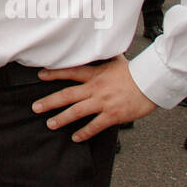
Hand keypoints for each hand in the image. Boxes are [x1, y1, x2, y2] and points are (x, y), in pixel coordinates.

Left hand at [31, 55, 156, 140]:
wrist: (150, 83)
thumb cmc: (135, 73)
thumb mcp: (117, 61)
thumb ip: (105, 58)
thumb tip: (101, 50)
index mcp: (95, 75)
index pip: (70, 72)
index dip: (54, 73)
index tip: (40, 75)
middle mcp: (95, 89)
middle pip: (67, 95)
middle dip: (49, 102)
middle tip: (36, 107)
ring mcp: (103, 102)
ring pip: (77, 111)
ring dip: (61, 118)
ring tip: (50, 124)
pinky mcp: (112, 115)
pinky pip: (95, 125)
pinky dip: (84, 133)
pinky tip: (76, 137)